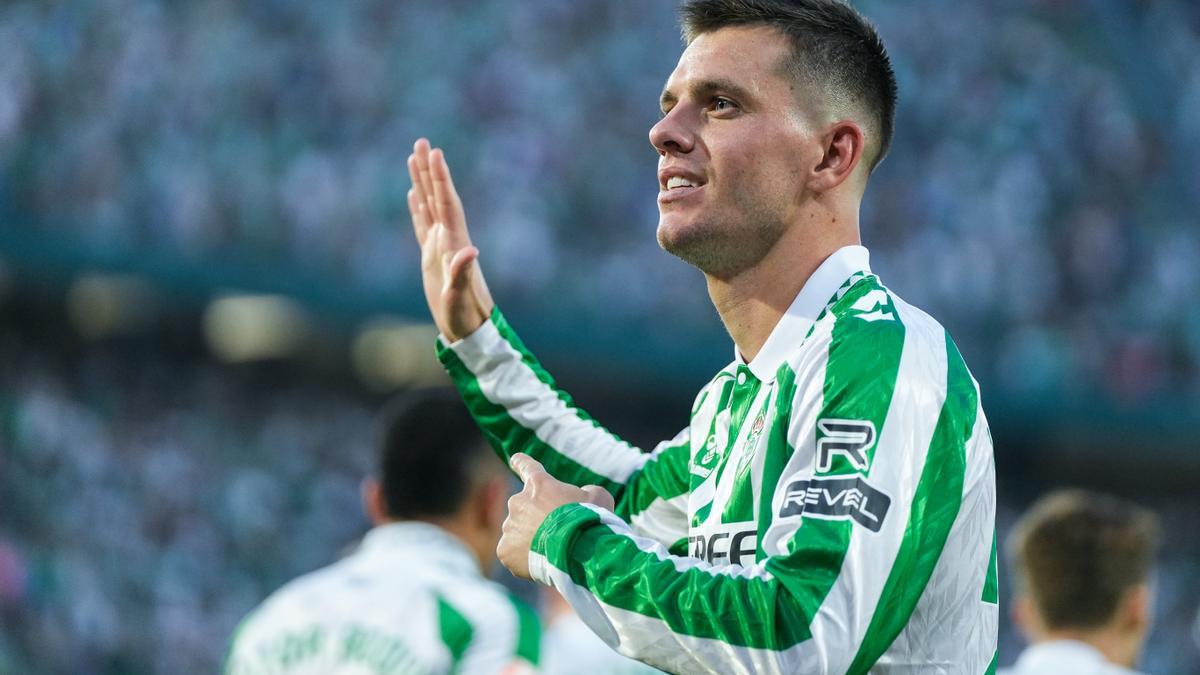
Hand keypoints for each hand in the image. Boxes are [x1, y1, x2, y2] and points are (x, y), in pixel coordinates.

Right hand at [407, 138, 494, 341]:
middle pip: (437, 197)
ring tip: (413, 157)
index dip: (441, 179)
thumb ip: (462, 273)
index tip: (436, 153)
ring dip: (422, 182)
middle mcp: (449, 239)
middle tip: (421, 141)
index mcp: (454, 243)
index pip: (447, 203)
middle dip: (429, 169)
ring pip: (428, 205)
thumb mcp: (460, 297)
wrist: (469, 330)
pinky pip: (422, 224)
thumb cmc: (465, 316)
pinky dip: (417, 207)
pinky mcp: (432, 257)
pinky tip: (413, 194)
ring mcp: (440, 246)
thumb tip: (469, 250)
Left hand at [497, 453, 614, 578]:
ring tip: (553, 552)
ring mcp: (509, 526)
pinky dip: (523, 559)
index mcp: (539, 484)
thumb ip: (587, 491)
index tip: (515, 459)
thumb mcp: (599, 497)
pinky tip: (541, 563)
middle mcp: (518, 501)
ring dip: (531, 540)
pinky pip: (512, 553)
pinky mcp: (505, 550)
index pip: (526, 466)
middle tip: (558, 534)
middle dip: (537, 518)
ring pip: (518, 532)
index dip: (521, 463)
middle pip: (525, 508)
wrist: (578, 552)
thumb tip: (582, 496)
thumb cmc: (589, 522)